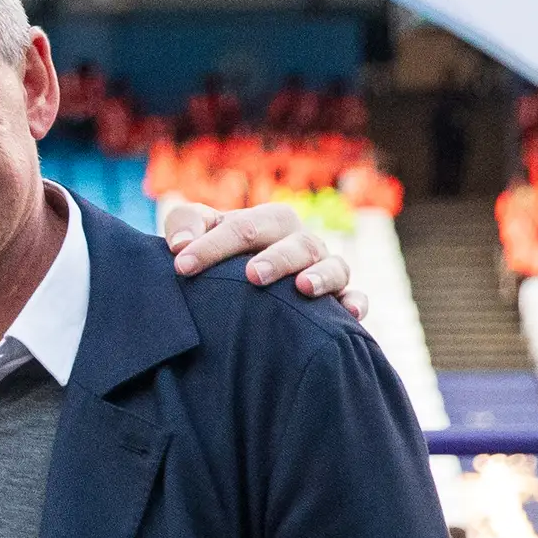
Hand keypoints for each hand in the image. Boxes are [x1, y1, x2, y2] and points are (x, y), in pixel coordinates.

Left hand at [163, 198, 364, 317]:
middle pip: (298, 242)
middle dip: (277, 257)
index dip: (213, 245)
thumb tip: (180, 245)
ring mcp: (323, 270)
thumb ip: (185, 225)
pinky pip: (356, 298)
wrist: (239, 286)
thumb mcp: (197, 234)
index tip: (182, 267)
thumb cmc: (218, 257)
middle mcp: (300, 243)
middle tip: (253, 275)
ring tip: (303, 288)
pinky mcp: (339, 300)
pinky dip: (357, 302)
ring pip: (334, 266)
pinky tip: (350, 314)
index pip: (244, 227)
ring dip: (322, 276)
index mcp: (267, 224)